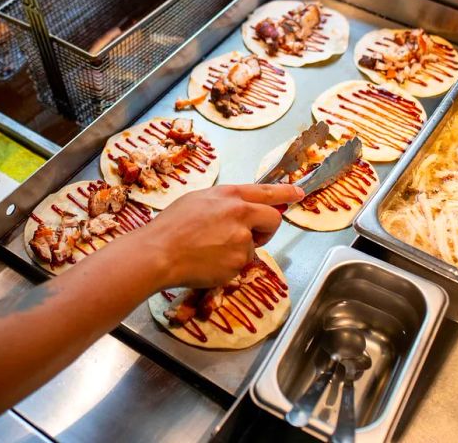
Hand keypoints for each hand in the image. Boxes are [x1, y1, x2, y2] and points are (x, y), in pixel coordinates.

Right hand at [133, 184, 303, 288]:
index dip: (285, 193)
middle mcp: (240, 214)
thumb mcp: (197, 200)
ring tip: (208, 250)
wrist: (159, 253)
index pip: (267, 191)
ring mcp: (241, 240)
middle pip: (272, 219)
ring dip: (237, 250)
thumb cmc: (170, 226)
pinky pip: (239, 264)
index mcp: (229, 196)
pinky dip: (227, 265)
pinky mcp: (238, 263)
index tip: (298, 194)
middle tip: (251, 235)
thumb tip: (238, 207)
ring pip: (251, 246)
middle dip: (267, 228)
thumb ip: (223, 202)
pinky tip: (206, 262)